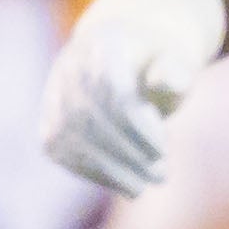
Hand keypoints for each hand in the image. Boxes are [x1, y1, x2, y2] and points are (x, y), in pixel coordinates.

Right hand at [40, 0, 226, 195]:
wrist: (133, 48)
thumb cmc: (163, 59)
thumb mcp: (180, 58)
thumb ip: (176, 70)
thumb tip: (166, 83)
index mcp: (106, 41)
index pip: (111, 87)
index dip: (134, 124)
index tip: (163, 150)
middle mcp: (72, 63)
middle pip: (87, 115)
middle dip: (124, 153)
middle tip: (160, 177)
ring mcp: (54, 88)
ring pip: (68, 136)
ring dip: (106, 168)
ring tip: (143, 186)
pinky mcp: (49, 114)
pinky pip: (58, 147)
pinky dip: (89, 170)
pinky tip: (122, 183)